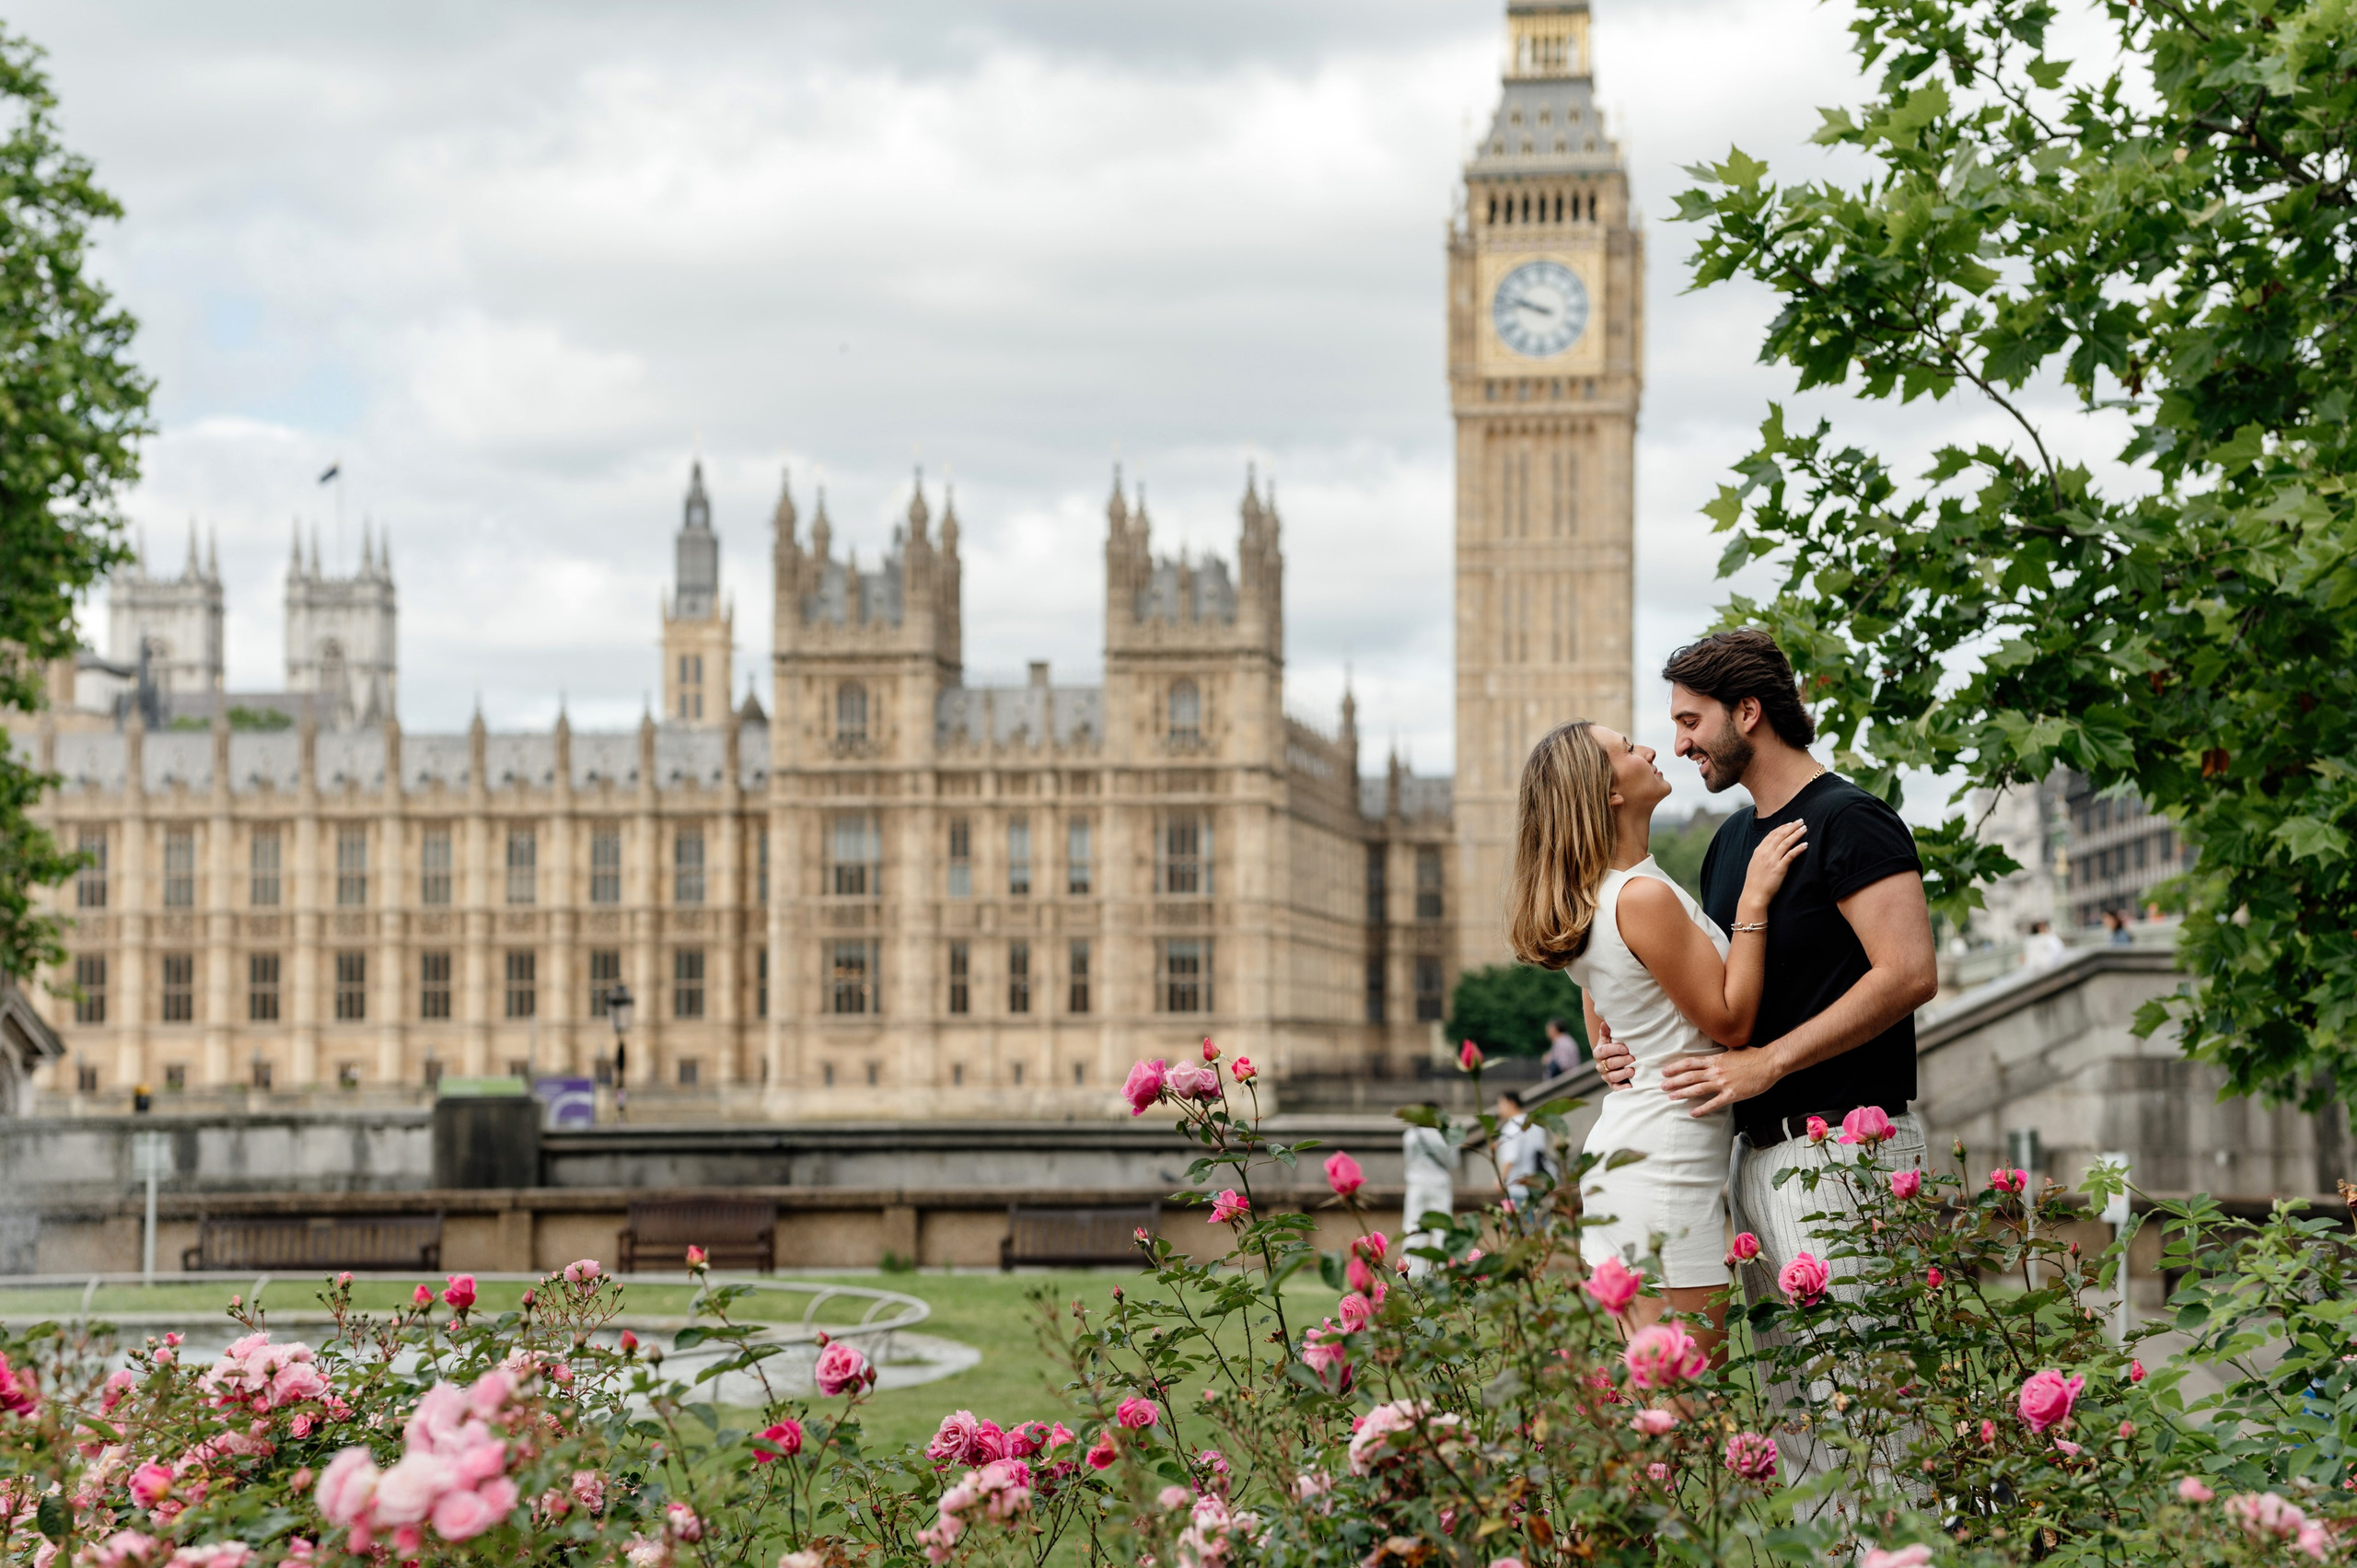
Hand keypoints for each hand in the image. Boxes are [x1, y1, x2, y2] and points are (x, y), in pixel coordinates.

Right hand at [1593, 1023, 1633, 1089]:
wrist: (1614, 1061)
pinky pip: (1616, 1088)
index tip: (1625, 1048)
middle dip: (1621, 1061)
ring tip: (1632, 1071)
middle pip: (1609, 1064)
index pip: (1604, 1051)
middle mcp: (1600, 1065)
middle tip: (1632, 1059)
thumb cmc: (1614, 1047)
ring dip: (1622, 1074)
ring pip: (1612, 1076)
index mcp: (1599, 1052)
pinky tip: (1630, 1087)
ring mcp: (1606, 1076)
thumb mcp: (1609, 1039)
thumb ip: (1607, 1032)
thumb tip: (1605, 1022)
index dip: (1614, 1050)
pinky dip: (1622, 1089)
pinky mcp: (1613, 1085)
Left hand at [1659, 1047, 1782, 1116]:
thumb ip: (1721, 1053)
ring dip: (1682, 1093)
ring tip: (1671, 1097)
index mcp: (1715, 1059)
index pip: (1690, 1062)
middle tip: (1661, 1086)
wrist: (1769, 1063)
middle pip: (1689, 1076)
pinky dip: (1702, 1109)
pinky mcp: (1731, 1095)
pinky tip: (1692, 1113)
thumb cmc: (1753, 1055)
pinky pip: (1713, 1104)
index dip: (1675, 1067)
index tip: (1664, 1071)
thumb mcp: (1733, 1050)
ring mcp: (1723, 1083)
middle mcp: (1716, 1071)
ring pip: (1697, 1089)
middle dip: (1673, 1081)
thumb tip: (1715, 1052)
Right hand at [1737, 820, 1807, 917]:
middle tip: (1801, 821)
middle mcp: (1765, 853)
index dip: (1782, 827)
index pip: (1772, 834)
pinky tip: (1806, 844)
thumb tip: (1770, 849)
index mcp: (1759, 851)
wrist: (1754, 895)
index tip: (1791, 824)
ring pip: (1786, 842)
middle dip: (1791, 827)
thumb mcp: (1755, 865)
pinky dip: (1798, 848)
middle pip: (1780, 835)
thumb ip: (1762, 855)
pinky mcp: (1779, 868)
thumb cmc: (1755, 882)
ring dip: (1796, 834)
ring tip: (1805, 829)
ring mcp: (1772, 860)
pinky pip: (1791, 854)